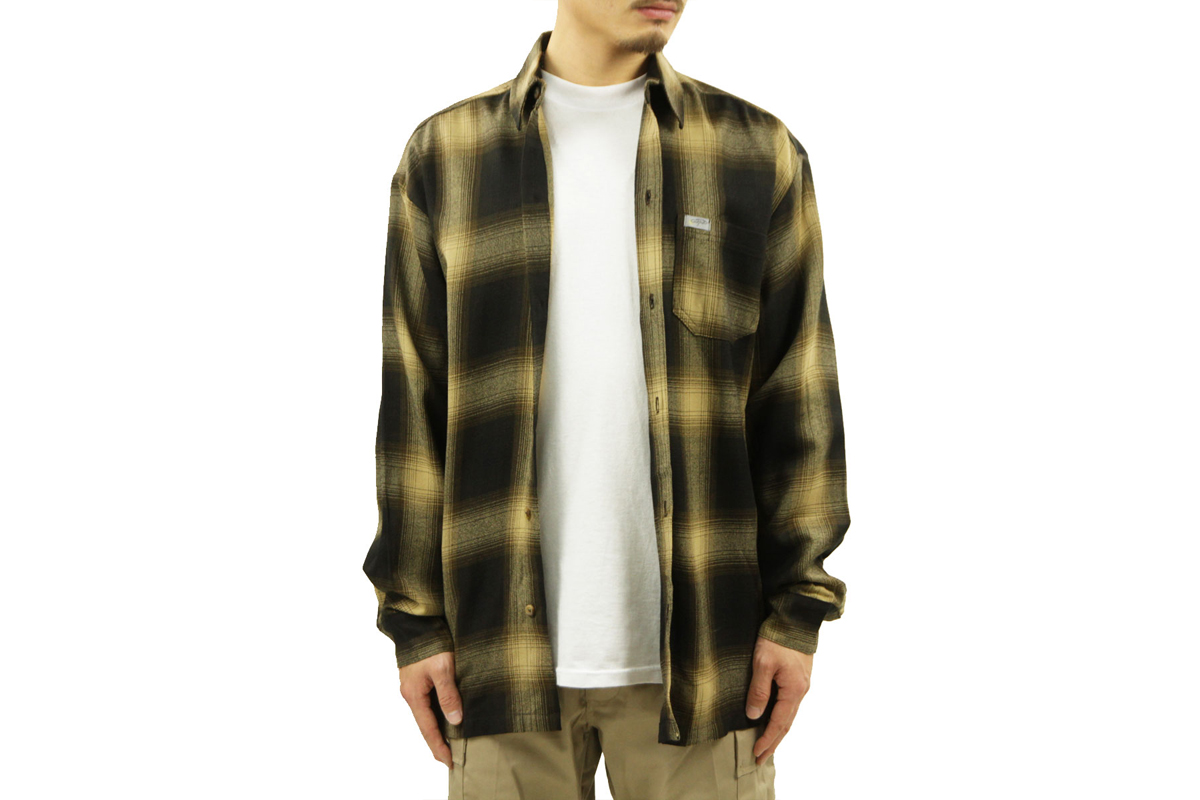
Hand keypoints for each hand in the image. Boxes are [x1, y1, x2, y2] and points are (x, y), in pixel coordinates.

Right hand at [399, 650, 463, 768]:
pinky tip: (448, 716)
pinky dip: (438, 713)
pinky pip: (429, 702)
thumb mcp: (443, 669)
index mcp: (414, 695)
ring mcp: (414, 686)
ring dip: (439, 728)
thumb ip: (448, 695)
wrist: (416, 621)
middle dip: (438, 742)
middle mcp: (411, 693)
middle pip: (425, 725)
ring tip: (452, 741)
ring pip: (427, 713)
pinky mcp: (419, 678)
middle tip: (452, 758)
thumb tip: (455, 720)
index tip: (449, 762)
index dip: (439, 747)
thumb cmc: (430, 643)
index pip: (428, 729)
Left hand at [744, 636, 811, 765]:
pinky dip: (781, 717)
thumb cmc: (778, 638)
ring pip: (789, 715)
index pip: (779, 723)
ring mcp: (802, 684)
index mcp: (794, 690)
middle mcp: (801, 691)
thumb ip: (759, 690)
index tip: (756, 753)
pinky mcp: (799, 677)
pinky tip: (775, 720)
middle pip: (786, 723)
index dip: (767, 739)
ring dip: (777, 731)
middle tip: (761, 759)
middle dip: (773, 742)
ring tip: (767, 745)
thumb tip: (754, 715)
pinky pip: (790, 705)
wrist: (795, 617)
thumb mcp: (763, 663)